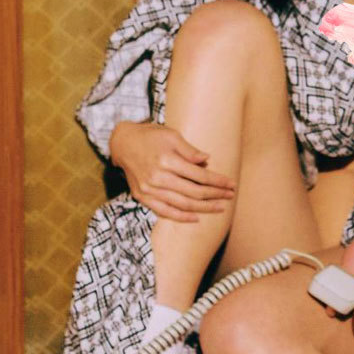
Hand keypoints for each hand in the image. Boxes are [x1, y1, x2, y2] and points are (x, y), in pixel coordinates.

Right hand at [109, 120, 235, 222]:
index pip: (199, 175)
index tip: (231, 184)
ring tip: (219, 207)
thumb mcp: (171, 135)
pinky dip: (181, 216)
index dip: (217, 181)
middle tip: (230, 196)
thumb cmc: (151, 136)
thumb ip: (189, 150)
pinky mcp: (142, 197)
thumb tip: (207, 160)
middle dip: (215, 195)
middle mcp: (158, 177)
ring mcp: (149, 189)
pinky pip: (164, 211)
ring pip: (182, 204)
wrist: (122, 144)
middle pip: (193, 192)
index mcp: (167, 160)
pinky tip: (196, 217)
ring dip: (203, 208)